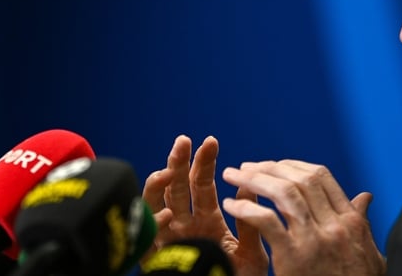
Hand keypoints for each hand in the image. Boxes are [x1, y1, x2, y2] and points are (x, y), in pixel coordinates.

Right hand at [142, 135, 268, 275]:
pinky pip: (149, 241)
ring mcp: (168, 241)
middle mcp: (184, 226)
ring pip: (155, 206)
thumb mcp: (252, 251)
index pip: (201, 184)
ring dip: (158, 187)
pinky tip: (168, 216)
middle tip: (184, 141)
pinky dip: (157, 226)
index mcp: (207, 220)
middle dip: (178, 163)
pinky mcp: (157, 260)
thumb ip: (251, 220)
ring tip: (167, 170)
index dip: (204, 162)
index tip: (210, 140)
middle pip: (176, 188)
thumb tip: (248, 184)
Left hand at [221, 160, 386, 275]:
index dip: (293, 166)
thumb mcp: (367, 251)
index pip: (321, 177)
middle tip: (247, 166)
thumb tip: (365, 196)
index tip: (274, 165)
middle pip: (299, 180)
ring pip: (284, 193)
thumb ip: (361, 221)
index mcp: (350, 221)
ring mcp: (315, 239)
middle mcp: (335, 225)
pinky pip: (267, 221)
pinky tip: (232, 205)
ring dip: (254, 179)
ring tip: (233, 176)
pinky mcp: (295, 256)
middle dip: (269, 168)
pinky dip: (246, 208)